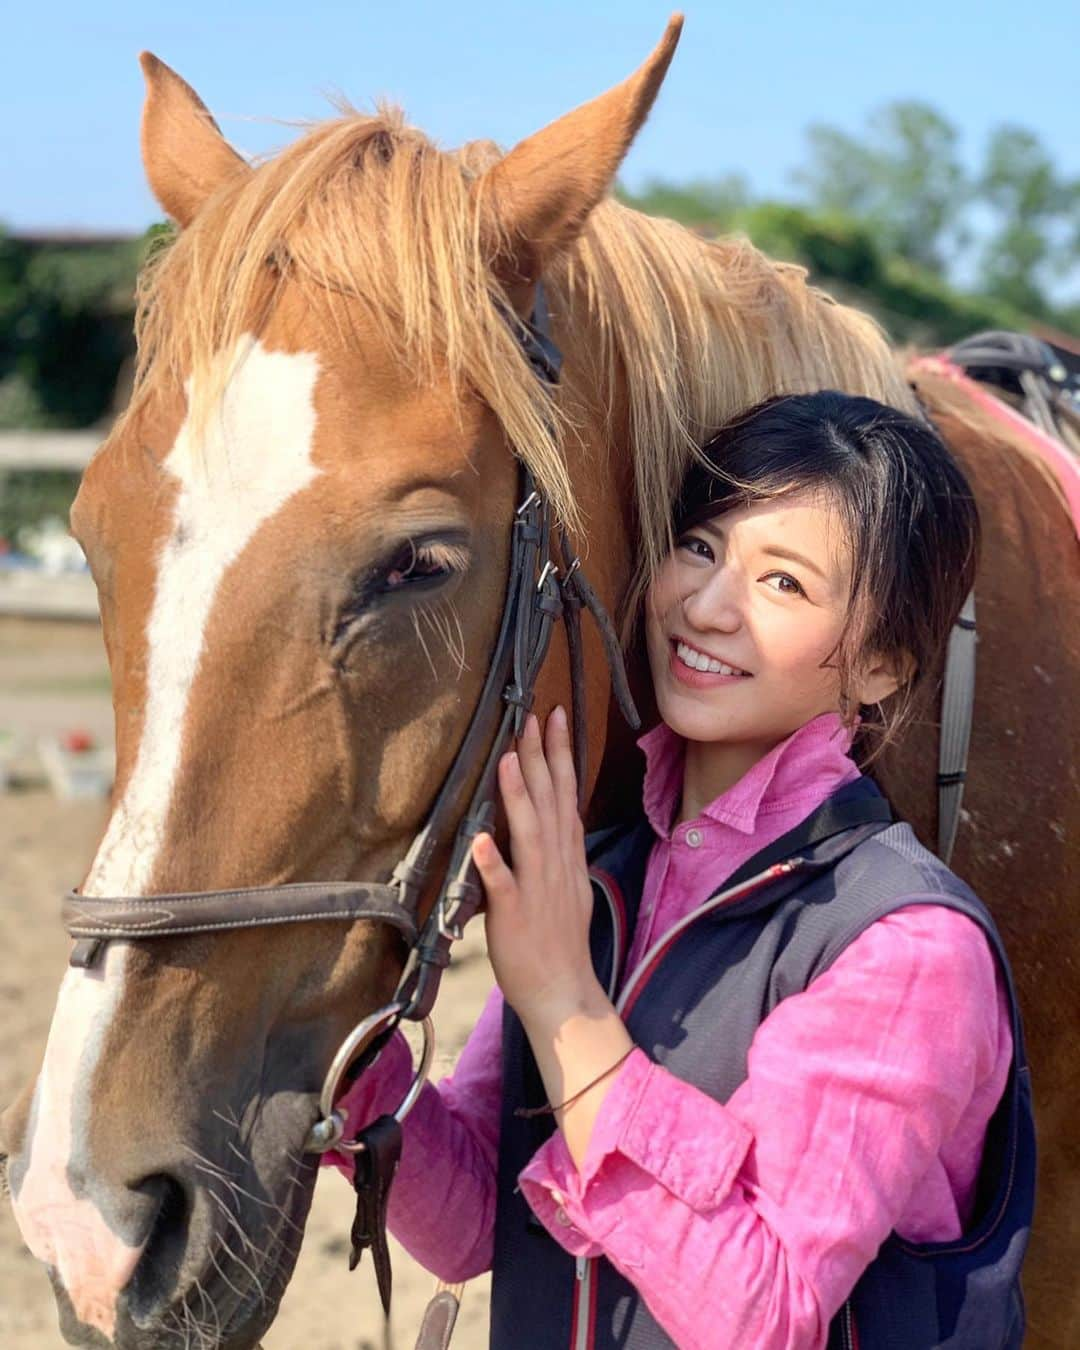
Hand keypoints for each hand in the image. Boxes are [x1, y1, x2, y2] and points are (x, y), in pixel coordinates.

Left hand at [472, 707, 605, 1030]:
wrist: (563, 991)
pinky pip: (503, 886)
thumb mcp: (569, 884)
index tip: (555, 716)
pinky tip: (480, 840)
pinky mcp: (515, 916)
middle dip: (541, 756)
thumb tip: (554, 815)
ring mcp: (536, 888)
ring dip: (519, 796)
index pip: (565, 792)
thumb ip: (559, 848)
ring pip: (530, 833)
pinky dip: (493, 863)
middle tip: (532, 716)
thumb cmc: (559, 940)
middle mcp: (555, 864)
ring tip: (508, 759)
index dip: (560, 752)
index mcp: (566, 855)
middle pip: (550, 800)